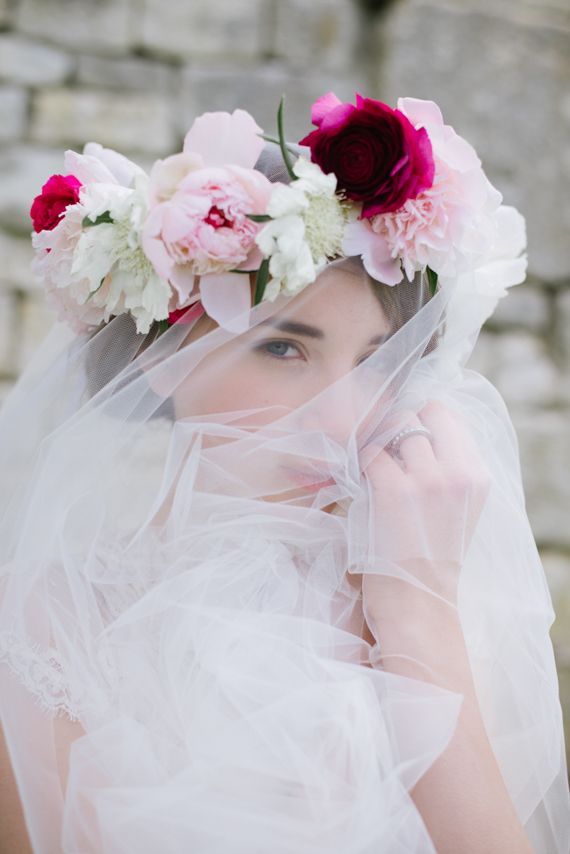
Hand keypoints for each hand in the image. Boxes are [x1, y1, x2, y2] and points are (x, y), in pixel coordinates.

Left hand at [360, 400, 490, 605]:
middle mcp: (458, 472)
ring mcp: (426, 479)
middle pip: (421, 414)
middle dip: (398, 427)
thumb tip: (418, 430)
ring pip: (395, 427)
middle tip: (386, 452)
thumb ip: (449, 470)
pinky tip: (363, 484)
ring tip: (375, 469)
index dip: (423, 420)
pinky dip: (361, 464)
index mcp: (477, 476)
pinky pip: (370, 453)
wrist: (419, 603)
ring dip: (379, 443)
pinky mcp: (393, 489)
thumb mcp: (458, 509)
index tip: (406, 440)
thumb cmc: (432, 559)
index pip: (448, 415)